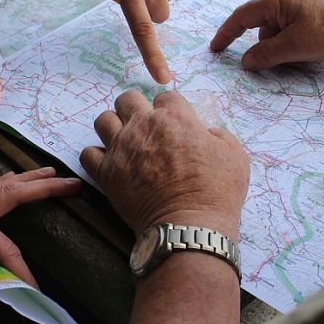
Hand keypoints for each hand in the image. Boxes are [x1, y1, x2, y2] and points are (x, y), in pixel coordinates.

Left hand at [0, 169, 81, 295]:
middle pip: (15, 192)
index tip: (35, 294)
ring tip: (51, 172)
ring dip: (29, 178)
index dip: (22, 273)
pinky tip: (12, 180)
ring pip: (3, 184)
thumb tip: (13, 290)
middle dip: (46, 187)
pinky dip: (7, 182)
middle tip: (73, 183)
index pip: (7, 248)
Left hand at [80, 90, 248, 237]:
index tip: (174, 123)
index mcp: (175, 118)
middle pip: (127, 99)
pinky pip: (88, 153)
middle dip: (135, 108)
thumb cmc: (217, 192)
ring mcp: (122, 148)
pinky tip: (108, 163)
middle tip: (143, 126)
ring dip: (113, 126)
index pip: (165, 97)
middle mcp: (144, 126)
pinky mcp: (107, 173)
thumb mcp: (235, 156)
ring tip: (123, 140)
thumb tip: (208, 133)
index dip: (170, 109)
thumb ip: (220, 136)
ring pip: (103, 120)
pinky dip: (96, 156)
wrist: (189, 226)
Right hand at [210, 0, 323, 69]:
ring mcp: (306, 4)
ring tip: (304, 60)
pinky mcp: (320, 13)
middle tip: (275, 66)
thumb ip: (265, 55)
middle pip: (264, 27)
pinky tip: (315, 54)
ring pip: (282, 32)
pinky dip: (298, 45)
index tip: (215, 48)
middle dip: (266, 49)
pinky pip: (298, 31)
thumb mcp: (295, 47)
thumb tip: (245, 62)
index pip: (242, 16)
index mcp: (279, 0)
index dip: (226, 33)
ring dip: (285, 49)